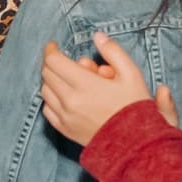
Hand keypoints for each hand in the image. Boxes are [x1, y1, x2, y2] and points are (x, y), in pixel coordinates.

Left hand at [40, 34, 164, 145]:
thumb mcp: (132, 74)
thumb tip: (97, 36)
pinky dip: (53, 100)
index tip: (55, 46)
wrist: (136, 145)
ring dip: (54, 81)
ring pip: (45, 91)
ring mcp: (65, 117)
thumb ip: (113, 52)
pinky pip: (48, 109)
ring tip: (75, 82)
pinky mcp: (64, 129)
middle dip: (55, 63)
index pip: (53, 61)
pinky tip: (69, 98)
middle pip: (47, 74)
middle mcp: (70, 101)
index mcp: (85, 85)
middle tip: (72, 64)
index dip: (51, 50)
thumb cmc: (136, 108)